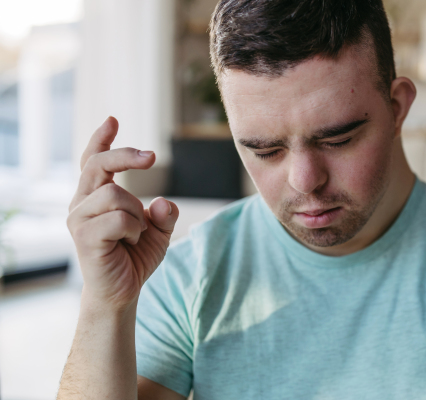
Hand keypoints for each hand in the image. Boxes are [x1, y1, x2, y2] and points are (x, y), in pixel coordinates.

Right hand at [67, 117, 178, 310]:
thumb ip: (165, 214)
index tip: (113, 120)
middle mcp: (81, 203)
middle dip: (126, 155)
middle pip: (98, 164)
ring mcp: (79, 219)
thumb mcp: (159, 231)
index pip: (93, 161)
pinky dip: (135, 229)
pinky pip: (119, 218)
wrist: (123, 291)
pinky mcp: (84, 237)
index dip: (101, 139)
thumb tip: (163, 203)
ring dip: (137, 213)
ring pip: (115, 195)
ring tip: (137, 233)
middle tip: (152, 157)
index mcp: (95, 196)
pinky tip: (132, 242)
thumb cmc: (136, 256)